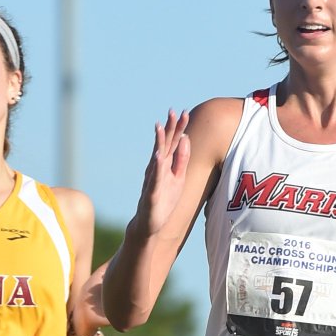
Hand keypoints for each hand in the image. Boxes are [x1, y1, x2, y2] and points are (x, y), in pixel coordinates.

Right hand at [134, 110, 190, 236]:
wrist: (150, 224)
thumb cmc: (164, 200)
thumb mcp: (178, 178)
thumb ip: (181, 160)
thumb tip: (185, 139)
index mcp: (165, 165)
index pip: (172, 143)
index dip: (178, 129)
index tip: (184, 112)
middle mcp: (157, 169)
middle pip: (165, 145)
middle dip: (170, 129)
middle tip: (173, 111)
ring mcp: (153, 179)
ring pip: (157, 158)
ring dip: (158, 142)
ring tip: (160, 126)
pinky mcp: (151, 193)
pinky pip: (154, 178)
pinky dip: (156, 167)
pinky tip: (158, 156)